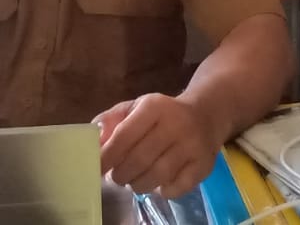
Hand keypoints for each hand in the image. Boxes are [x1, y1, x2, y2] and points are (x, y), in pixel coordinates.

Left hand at [94, 94, 222, 199]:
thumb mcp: (136, 107)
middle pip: (139, 159)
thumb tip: (94, 141)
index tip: (97, 168)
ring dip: (138, 184)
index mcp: (154, 107)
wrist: (206, 114)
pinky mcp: (203, 165)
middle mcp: (176, 124)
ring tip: (133, 181)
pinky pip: (177, 188)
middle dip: (121, 174)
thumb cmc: (162, 114)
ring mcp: (192, 146)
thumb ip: (111, 120)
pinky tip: (157, 184)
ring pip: (157, 176)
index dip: (107, 156)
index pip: (124, 135)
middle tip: (116, 177)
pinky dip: (162, 191)